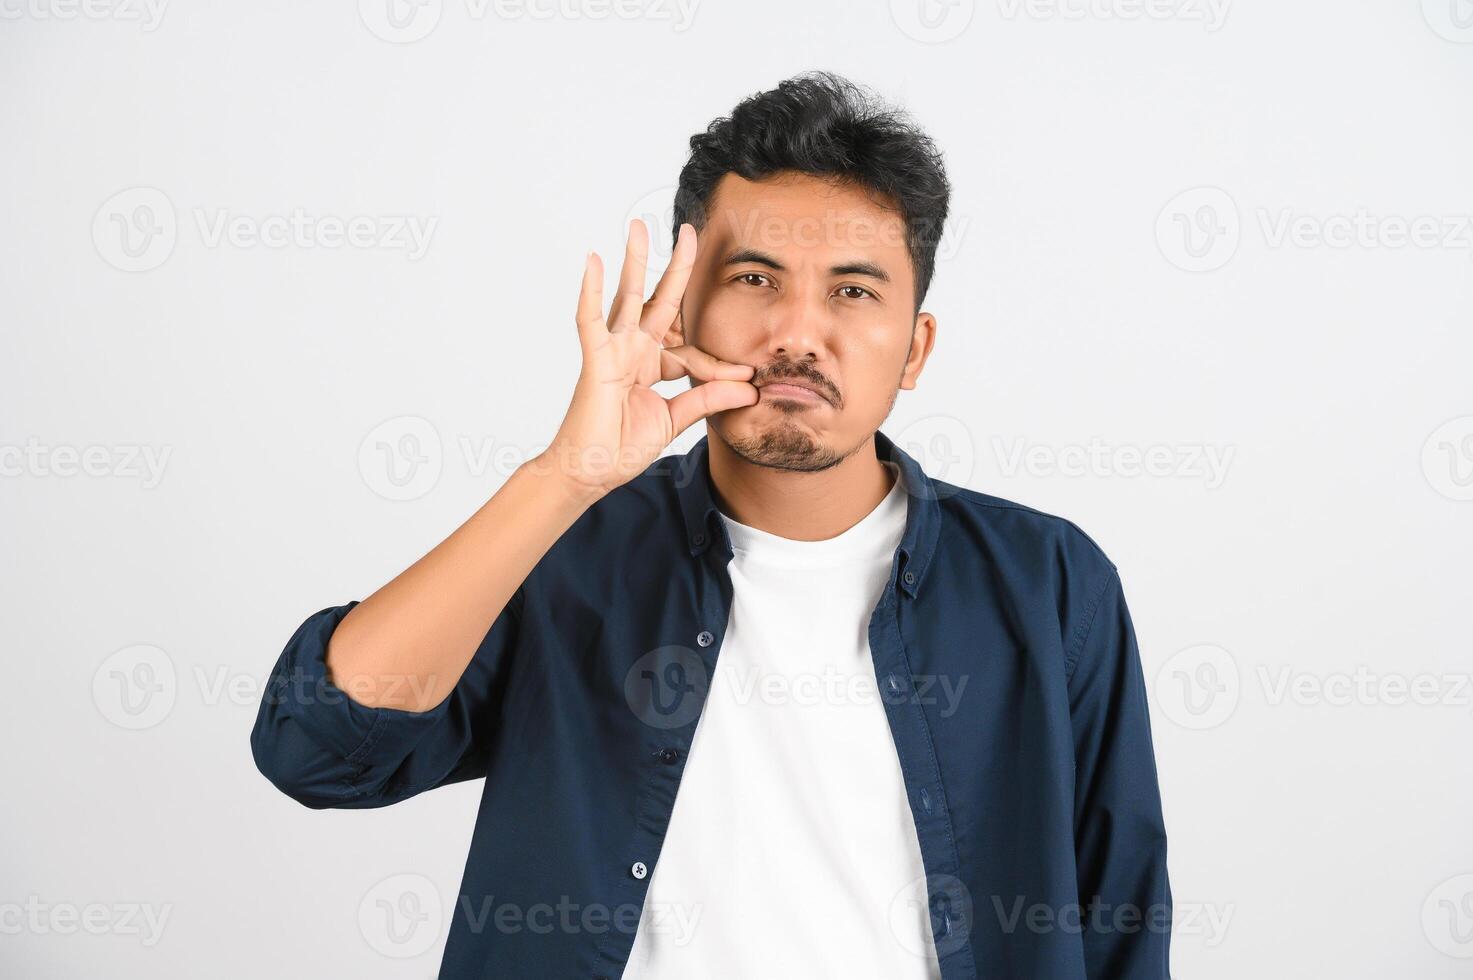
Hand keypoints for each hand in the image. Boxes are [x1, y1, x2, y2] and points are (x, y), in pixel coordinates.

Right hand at [537, 218, 757, 500]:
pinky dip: (591, 291)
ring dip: (633, 261)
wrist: (590, 472)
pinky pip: (591, 320)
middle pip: (658, 301)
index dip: (721, 366)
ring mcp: (613, 352)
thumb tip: (749, 389)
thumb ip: (707, 400)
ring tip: (637, 226)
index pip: (692, 352)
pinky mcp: (595, 360)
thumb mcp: (675, 419)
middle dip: (674, 267)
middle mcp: (633, 351)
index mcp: (652, 366)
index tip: (748, 379)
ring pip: (626, 298)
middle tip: (689, 231)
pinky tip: (595, 261)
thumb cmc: (621, 447)